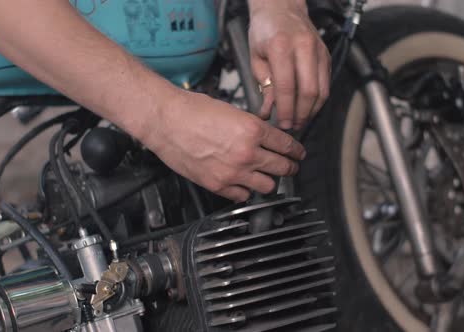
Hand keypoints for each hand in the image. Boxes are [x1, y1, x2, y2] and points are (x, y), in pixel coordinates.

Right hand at [141, 90, 305, 201]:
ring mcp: (233, 172)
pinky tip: (244, 184)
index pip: (287, 145)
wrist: (165, 121)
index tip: (298, 154)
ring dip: (270, 181)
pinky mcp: (217, 185)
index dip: (297, 151)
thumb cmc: (191, 111)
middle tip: (291, 167)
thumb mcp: (231, 110)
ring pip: (267, 186)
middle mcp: (247, 153)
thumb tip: (263, 135)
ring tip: (268, 178)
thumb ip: (250, 126)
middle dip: (290, 167)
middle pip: (282, 167)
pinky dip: (245, 191)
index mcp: (252, 130)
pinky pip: (242, 196)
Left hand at [248, 0, 330, 130]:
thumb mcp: (256, 57)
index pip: (287, 87)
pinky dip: (318, 100)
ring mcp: (318, 51)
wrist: (282, 8)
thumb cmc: (265, 31)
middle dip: (301, 114)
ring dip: (312, 110)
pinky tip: (308, 108)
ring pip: (322, 90)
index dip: (286, 110)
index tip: (282, 124)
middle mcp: (303, 47)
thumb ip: (264, 85)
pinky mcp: (326, 55)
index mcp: (281, 46)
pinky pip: (326, 84)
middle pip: (309, 91)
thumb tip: (269, 111)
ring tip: (300, 120)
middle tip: (292, 126)